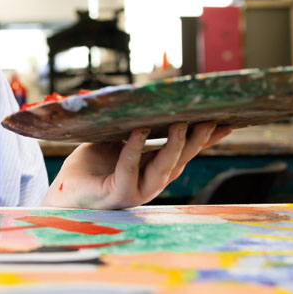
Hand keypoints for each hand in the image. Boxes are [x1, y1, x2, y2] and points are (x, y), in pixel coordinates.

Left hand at [44, 122, 230, 208]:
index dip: (207, 138)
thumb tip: (148, 99)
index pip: (187, 151)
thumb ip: (134, 125)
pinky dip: (134, 149)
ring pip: (163, 167)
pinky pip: (129, 170)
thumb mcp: (115, 140)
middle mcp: (152, 181)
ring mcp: (137, 190)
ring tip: (181, 123)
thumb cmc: (90, 166)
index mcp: (154, 167)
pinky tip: (138, 132)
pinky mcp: (118, 194)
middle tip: (212, 118)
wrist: (64, 194)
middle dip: (198, 139)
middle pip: (182, 158)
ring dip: (173, 144)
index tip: (228, 121)